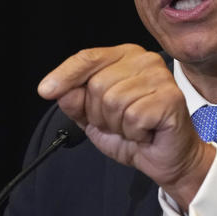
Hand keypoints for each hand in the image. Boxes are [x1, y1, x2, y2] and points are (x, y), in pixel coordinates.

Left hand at [38, 44, 215, 209]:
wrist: (166, 158)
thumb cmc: (134, 133)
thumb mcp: (94, 118)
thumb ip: (76, 102)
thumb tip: (59, 91)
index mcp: (125, 56)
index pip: (88, 57)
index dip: (65, 74)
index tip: (45, 90)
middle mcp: (145, 60)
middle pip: (97, 84)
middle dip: (99, 113)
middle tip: (118, 123)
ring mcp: (160, 77)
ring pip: (114, 101)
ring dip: (117, 125)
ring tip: (132, 128)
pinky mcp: (171, 97)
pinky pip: (133, 116)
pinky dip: (134, 133)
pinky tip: (145, 132)